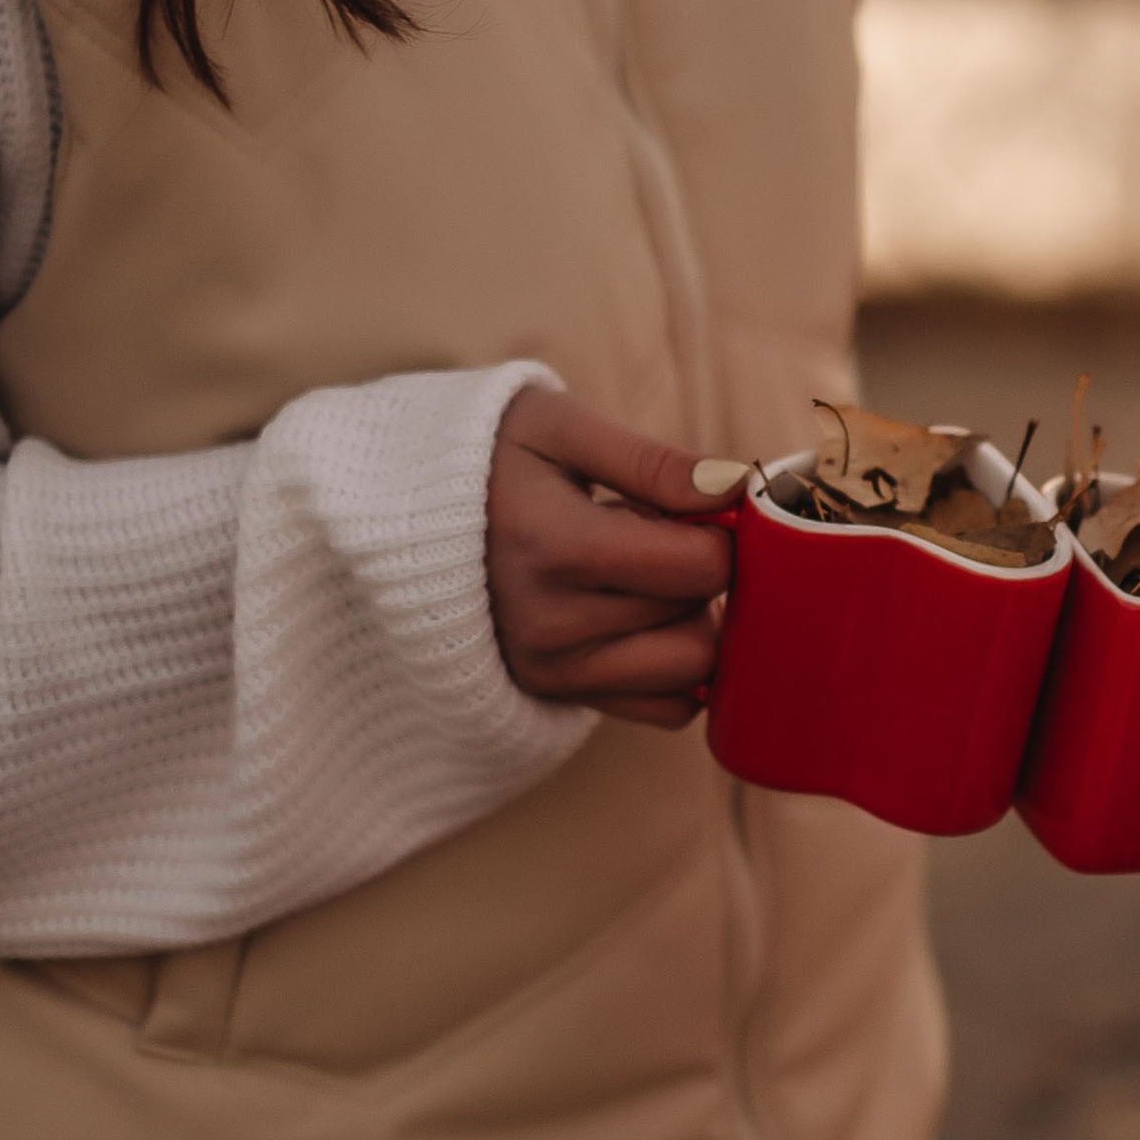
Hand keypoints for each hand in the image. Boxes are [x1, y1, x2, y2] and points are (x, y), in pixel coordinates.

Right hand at [487, 389, 743, 723]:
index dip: (723, 529)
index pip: (701, 565)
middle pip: (701, 618)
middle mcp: (550, 626)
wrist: (405, 513)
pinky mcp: (555, 695)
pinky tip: (642, 618)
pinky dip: (674, 668)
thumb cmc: (491, 458)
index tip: (693, 502)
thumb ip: (651, 461)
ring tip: (639, 574)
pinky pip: (666, 710)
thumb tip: (734, 487)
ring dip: (687, 621)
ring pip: (692, 670)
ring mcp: (550, 671)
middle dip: (701, 574)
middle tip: (655, 533)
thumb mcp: (560, 428)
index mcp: (555, 548)